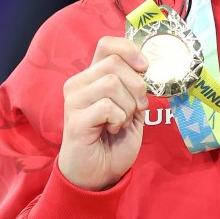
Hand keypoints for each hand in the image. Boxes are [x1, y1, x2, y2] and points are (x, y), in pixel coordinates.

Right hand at [58, 36, 149, 190]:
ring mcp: (73, 101)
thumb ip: (134, 86)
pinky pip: (107, 106)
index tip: (145, 67)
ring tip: (121, 122)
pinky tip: (112, 129)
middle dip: (136, 86)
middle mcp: (78, 84)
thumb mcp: (131, 107)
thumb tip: (146, 66)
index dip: (130, 49)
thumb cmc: (114, 140)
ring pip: (111, 83)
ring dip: (128, 106)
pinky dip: (119, 119)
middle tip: (137, 108)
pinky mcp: (75, 120)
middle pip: (114, 63)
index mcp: (92, 76)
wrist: (99, 174)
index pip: (107, 44)